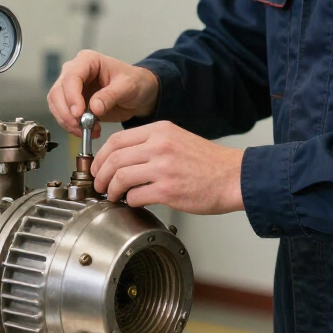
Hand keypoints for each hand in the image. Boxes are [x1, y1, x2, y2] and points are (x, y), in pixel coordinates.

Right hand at [47, 50, 159, 136]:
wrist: (138, 94)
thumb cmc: (135, 82)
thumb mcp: (127, 87)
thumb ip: (110, 96)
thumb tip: (94, 108)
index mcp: (88, 60)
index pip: (71, 77)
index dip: (72, 96)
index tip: (78, 114)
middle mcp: (74, 71)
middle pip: (58, 92)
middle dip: (67, 112)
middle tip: (81, 126)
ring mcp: (71, 87)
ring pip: (56, 105)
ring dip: (68, 121)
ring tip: (88, 131)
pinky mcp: (71, 102)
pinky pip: (62, 114)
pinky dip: (71, 126)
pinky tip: (87, 131)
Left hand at [92, 121, 244, 213]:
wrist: (233, 177)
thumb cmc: (208, 162)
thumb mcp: (177, 138)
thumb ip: (151, 143)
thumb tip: (123, 158)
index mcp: (160, 130)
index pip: (117, 140)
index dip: (101, 156)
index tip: (98, 167)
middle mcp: (159, 145)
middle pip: (114, 158)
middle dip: (101, 175)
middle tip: (100, 185)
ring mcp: (163, 168)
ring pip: (120, 177)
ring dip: (111, 190)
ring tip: (113, 196)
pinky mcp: (168, 190)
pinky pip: (135, 196)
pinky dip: (129, 201)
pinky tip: (133, 202)